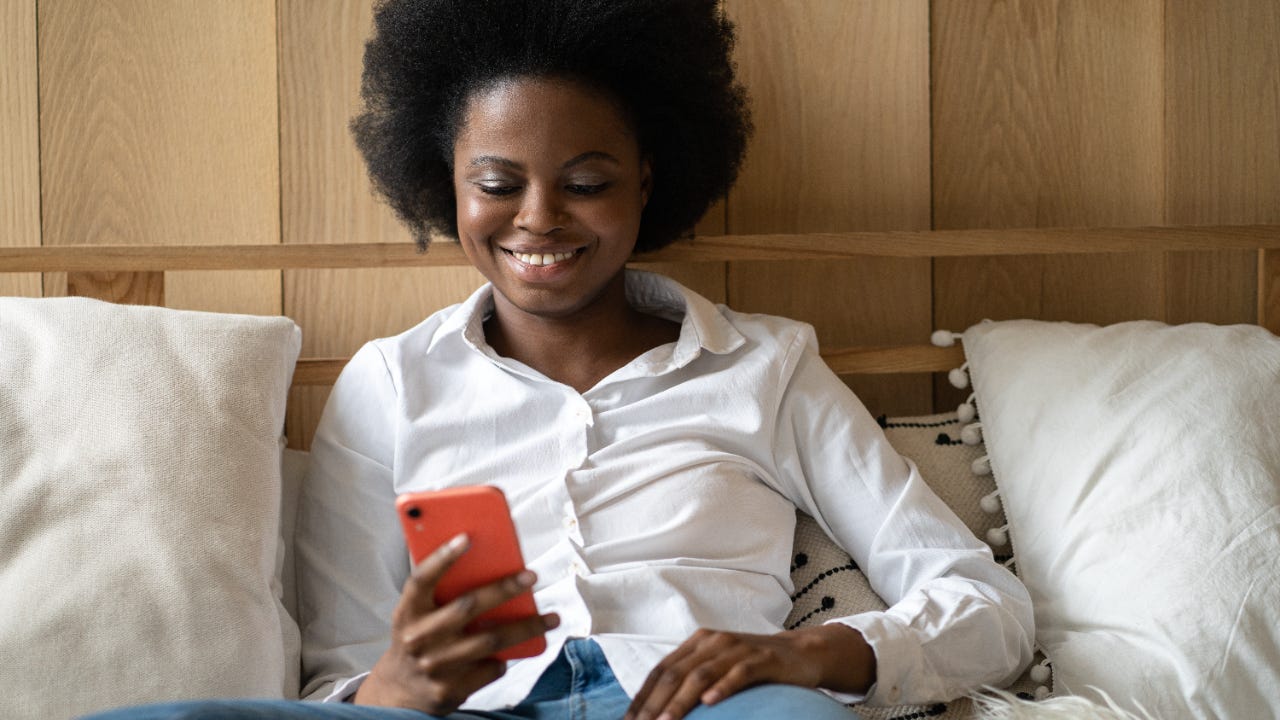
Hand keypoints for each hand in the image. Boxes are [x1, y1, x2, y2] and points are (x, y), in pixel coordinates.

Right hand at [354, 534, 559, 714]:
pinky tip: (516, 649)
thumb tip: (485, 558)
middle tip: (532, 576)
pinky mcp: (450, 689)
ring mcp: (435, 666)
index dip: (442, 557)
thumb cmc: (418, 638)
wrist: (401, 691)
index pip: (422, 579)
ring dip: (526, 627)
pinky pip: (490, 669)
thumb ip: (441, 591)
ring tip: (552, 618)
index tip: (467, 537)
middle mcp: (418, 638)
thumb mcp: (416, 614)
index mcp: (407, 612)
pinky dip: (505, 658)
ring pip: (490, 640)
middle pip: (467, 607)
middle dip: (503, 589)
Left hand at [624, 625, 874, 719]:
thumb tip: (659, 707)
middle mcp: (713, 642)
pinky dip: (723, 687)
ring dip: (681, 701)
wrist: (800, 652)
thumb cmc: (753, 665)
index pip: (662, 670)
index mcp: (698, 643)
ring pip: (701, 674)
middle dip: (655, 702)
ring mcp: (737, 649)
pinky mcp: (762, 659)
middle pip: (676, 673)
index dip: (643, 695)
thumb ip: (691, 679)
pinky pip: (739, 673)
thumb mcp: (718, 666)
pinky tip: (710, 702)